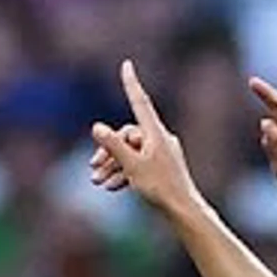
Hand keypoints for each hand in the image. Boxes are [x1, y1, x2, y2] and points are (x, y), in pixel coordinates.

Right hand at [87, 58, 204, 218]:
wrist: (184, 211)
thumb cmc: (160, 188)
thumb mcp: (131, 166)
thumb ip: (113, 146)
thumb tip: (97, 127)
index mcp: (155, 134)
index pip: (140, 102)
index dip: (131, 83)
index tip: (127, 64)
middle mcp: (161, 139)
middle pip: (128, 135)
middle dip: (108, 150)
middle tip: (92, 168)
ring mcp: (163, 153)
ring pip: (132, 151)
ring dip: (113, 165)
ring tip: (98, 182)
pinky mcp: (163, 167)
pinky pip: (140, 162)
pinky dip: (125, 172)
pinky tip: (113, 187)